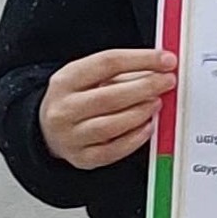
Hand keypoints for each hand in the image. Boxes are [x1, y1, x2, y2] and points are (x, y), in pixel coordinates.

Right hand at [39, 48, 176, 168]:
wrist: (49, 128)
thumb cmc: (78, 97)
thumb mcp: (91, 76)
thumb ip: (125, 71)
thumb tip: (162, 67)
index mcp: (66, 79)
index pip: (108, 63)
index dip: (142, 59)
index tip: (167, 60)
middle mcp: (64, 108)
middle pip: (109, 96)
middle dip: (146, 87)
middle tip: (167, 82)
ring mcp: (70, 136)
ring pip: (110, 125)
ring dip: (141, 112)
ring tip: (157, 103)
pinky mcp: (81, 158)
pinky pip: (112, 151)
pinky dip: (135, 138)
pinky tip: (148, 126)